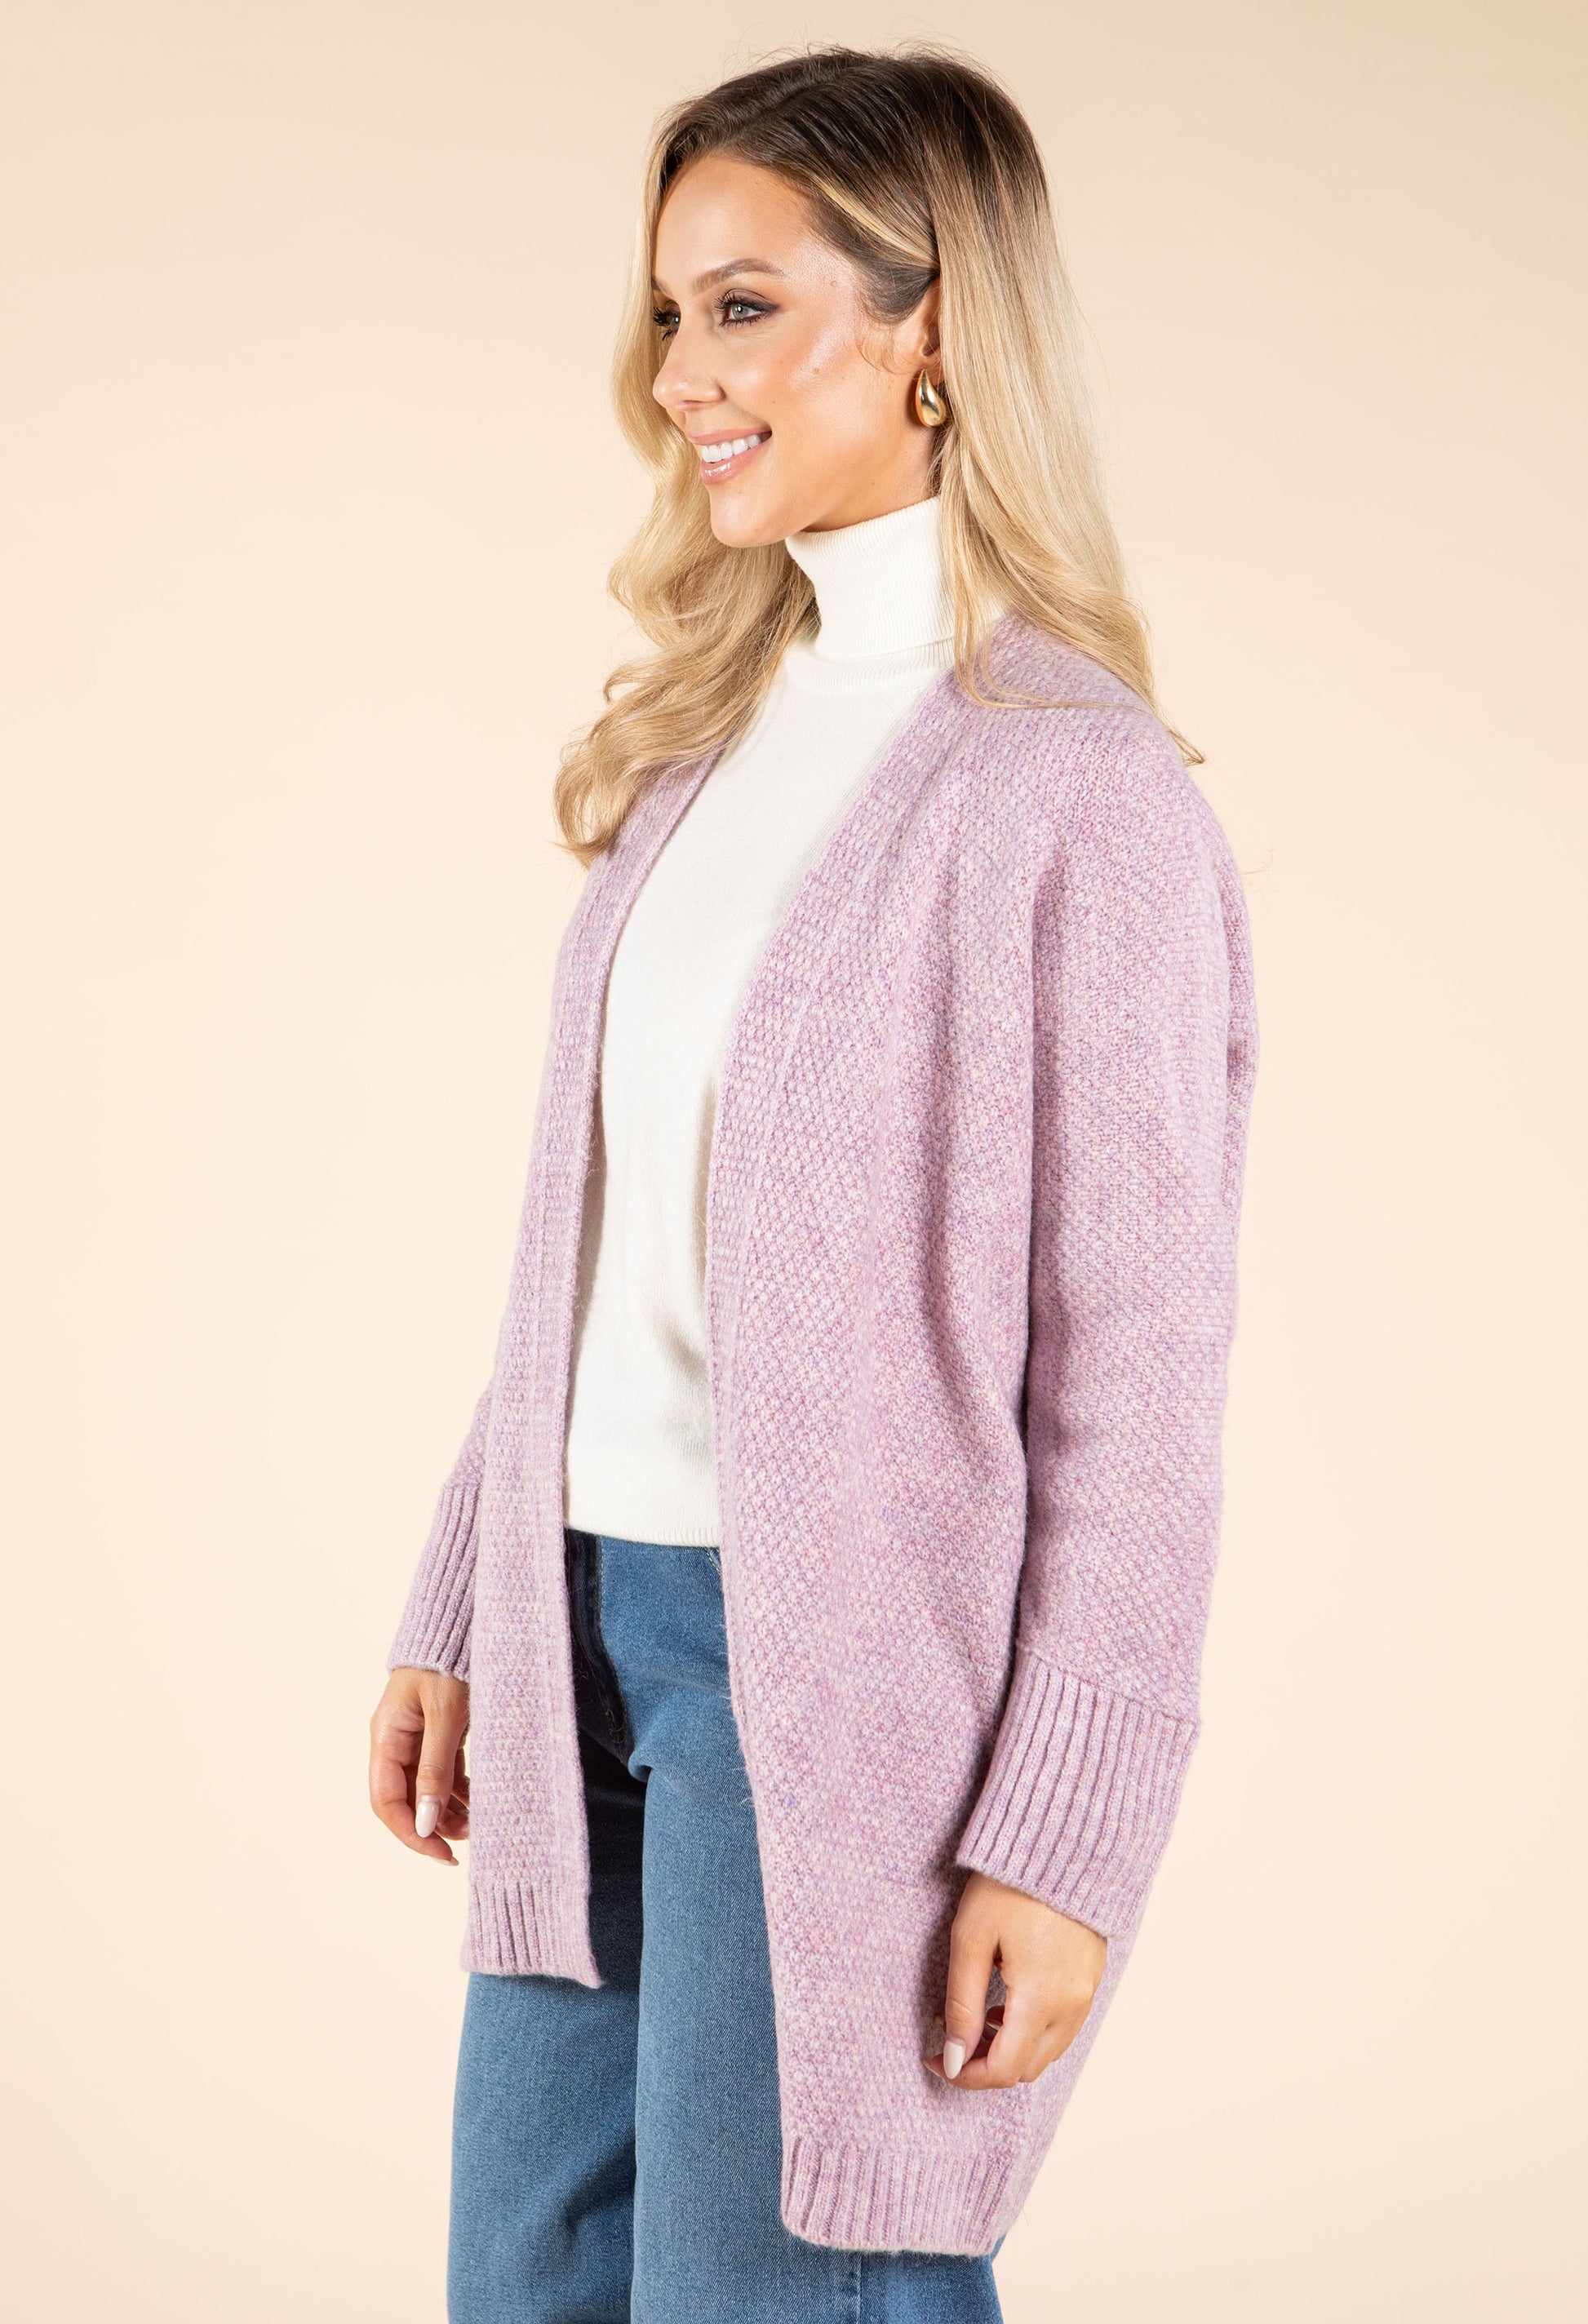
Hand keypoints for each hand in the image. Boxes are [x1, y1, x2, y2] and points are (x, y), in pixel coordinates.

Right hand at [369, 1666, 470, 1865]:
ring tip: (478, 1826)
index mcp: (386, 1736)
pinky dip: (458, 1790)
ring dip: (447, 1812)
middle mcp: (396, 1740)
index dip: (409, 1833)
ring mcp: (417, 1736)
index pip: (386, 1800)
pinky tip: (478, 1803)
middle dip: (430, 1826)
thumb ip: (435, 1768)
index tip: (440, 1854)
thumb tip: (425, 1822)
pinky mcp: (438, 1731)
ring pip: (425, 1789)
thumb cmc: (450, 1661)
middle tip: (462, 1847)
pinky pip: (443, 1771)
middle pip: (404, 1799)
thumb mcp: (445, 1715)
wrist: (464, 1621)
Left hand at [924, 1870, 1106, 2088]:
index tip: (937, 2059)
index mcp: (1041, 1999)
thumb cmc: (1011, 1884)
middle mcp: (1072, 2005)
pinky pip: (1063, 2026)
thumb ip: (962, 2004)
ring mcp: (1087, 1993)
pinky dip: (1033, 2030)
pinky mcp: (1092, 1977)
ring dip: (1011, 2050)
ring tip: (978, 2018)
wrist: (1063, 1840)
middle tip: (951, 2041)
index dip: (965, 2076)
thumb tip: (953, 2057)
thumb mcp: (971, 1938)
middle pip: (1027, 2069)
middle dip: (986, 2066)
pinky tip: (1008, 2001)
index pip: (1003, 2070)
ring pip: (1047, 2051)